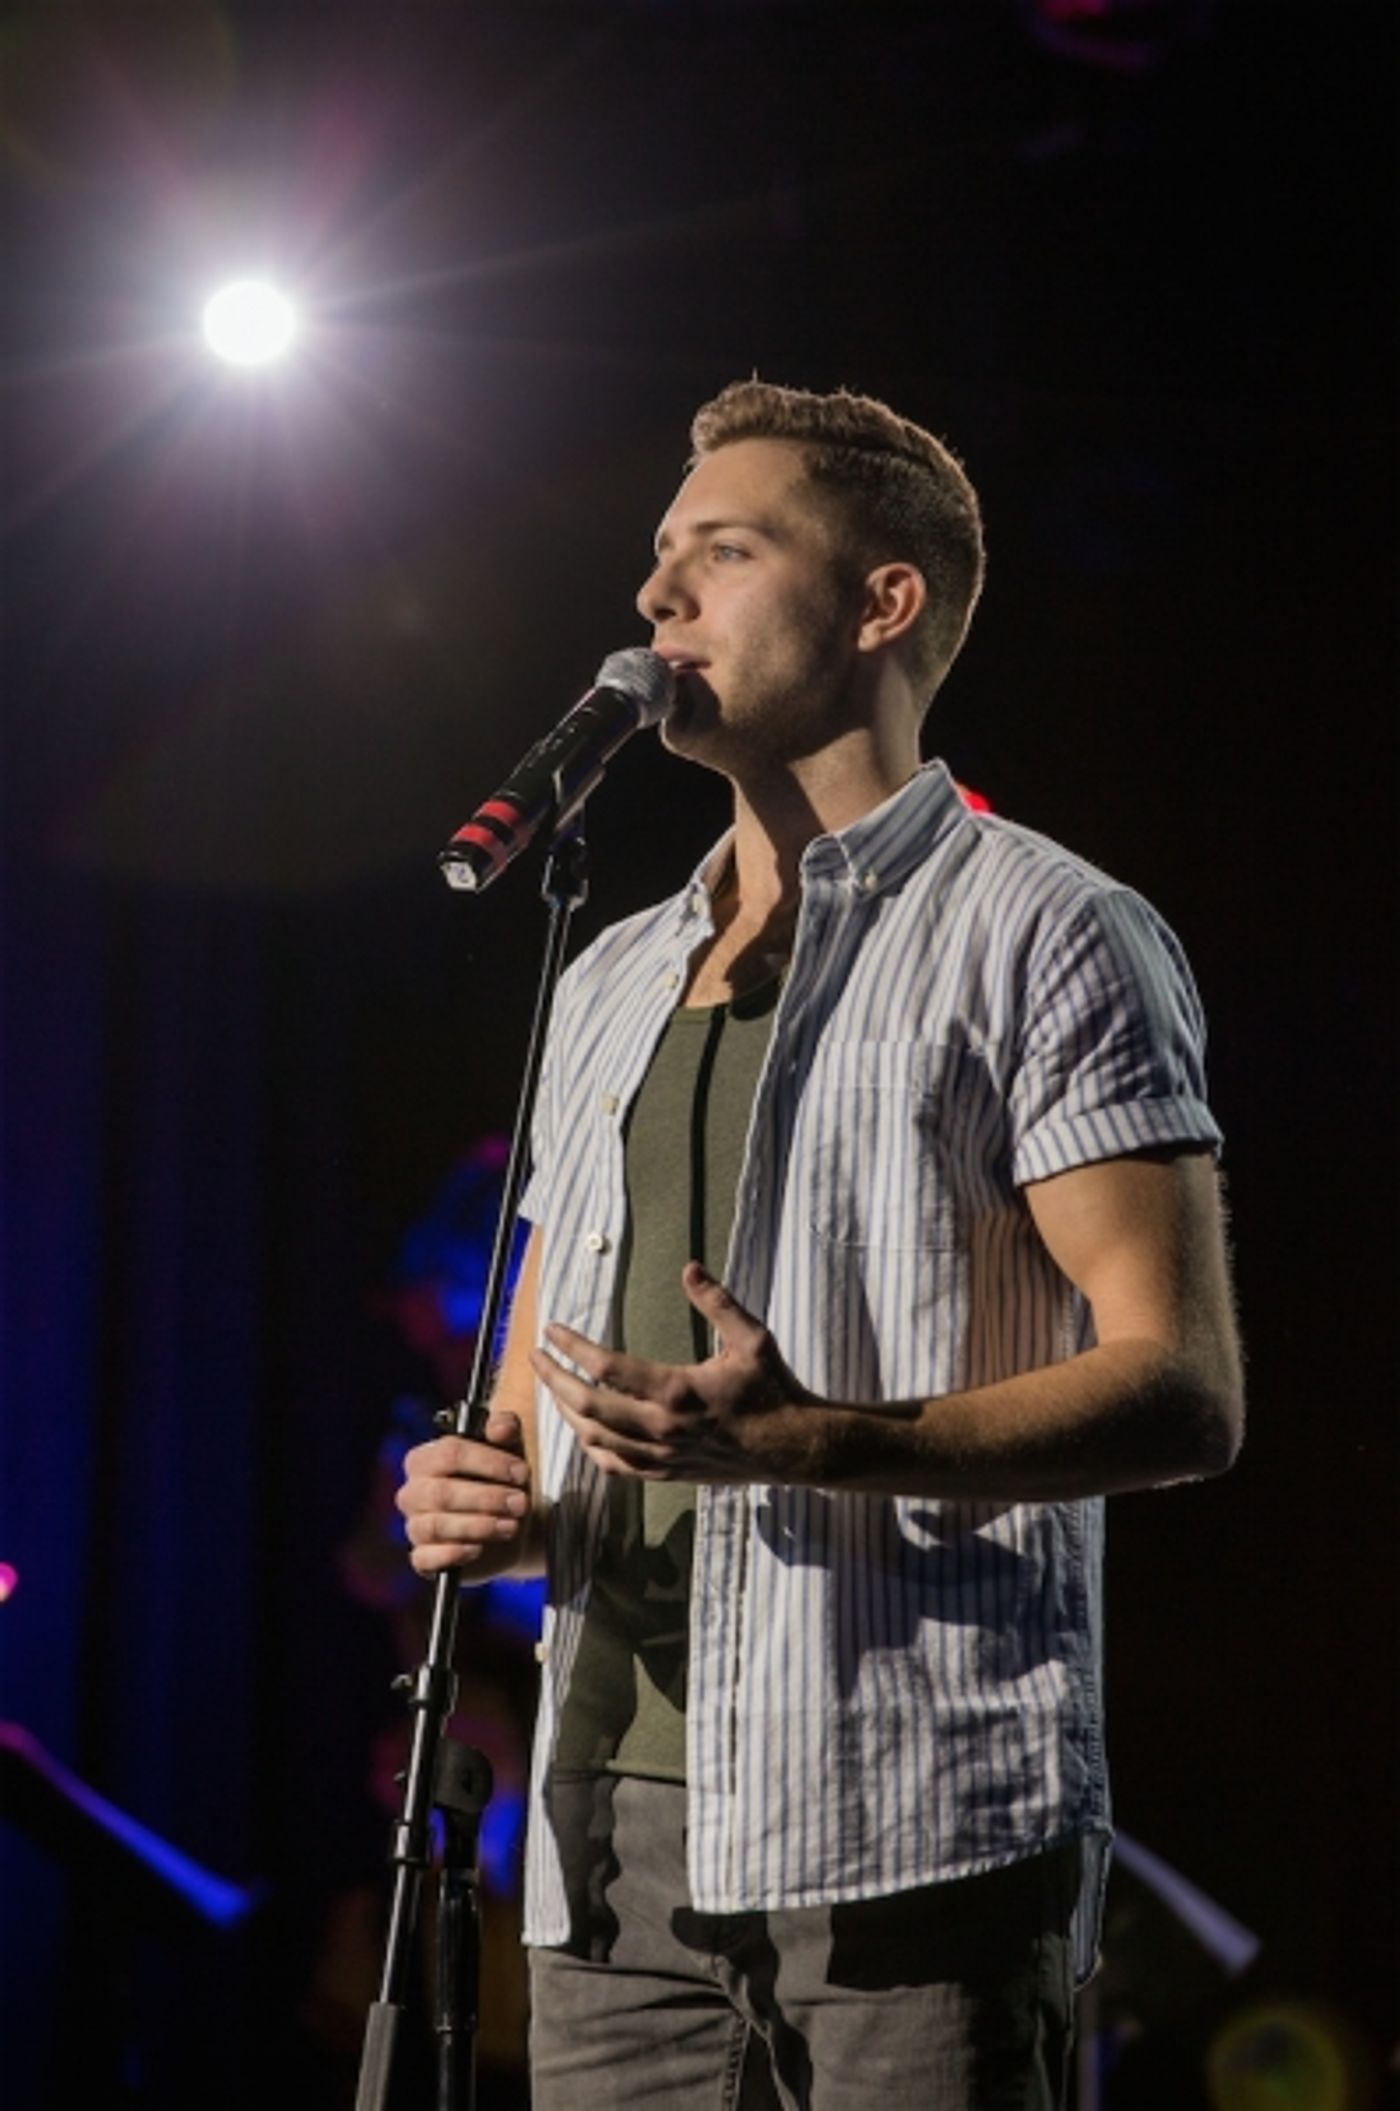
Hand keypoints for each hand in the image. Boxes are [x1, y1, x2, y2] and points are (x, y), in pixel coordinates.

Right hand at [395, 1409, 533, 1576]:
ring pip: (436, 1525)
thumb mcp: (509, 1448)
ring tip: (511, 1526)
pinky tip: (478, 1548)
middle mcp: (413, 1492)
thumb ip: (504, 1429)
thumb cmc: (501, 1479)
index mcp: (426, 1459)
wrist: (510, 1522)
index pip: (450, 1453)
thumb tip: (498, 1427)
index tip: (521, 1472)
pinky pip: (426, 1558)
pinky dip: (453, 1554)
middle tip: (520, 1503)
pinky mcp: (423, 1558)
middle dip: (487, 1498)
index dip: (488, 1462)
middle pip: (442, 1492)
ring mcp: (415, 1526)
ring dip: (479, 1526)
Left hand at [531, 1263, 814, 1483]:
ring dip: (565, 1413)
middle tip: (534, 1357)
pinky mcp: (666, 1474)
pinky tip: (582, 1430)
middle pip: (587, 1406)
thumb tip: (689, 1268)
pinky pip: (614, 1467)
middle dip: (553, 1379)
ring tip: (551, 1388)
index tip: (552, 1330)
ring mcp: (662, 1457)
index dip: (572, 1347)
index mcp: (678, 1391)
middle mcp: (662, 1429)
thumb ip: (717, 1302)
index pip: (607, 1368)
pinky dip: (590, 1448)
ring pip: (594, 1440)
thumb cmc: (773, 1389)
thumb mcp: (752, 1338)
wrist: (793, 1448)